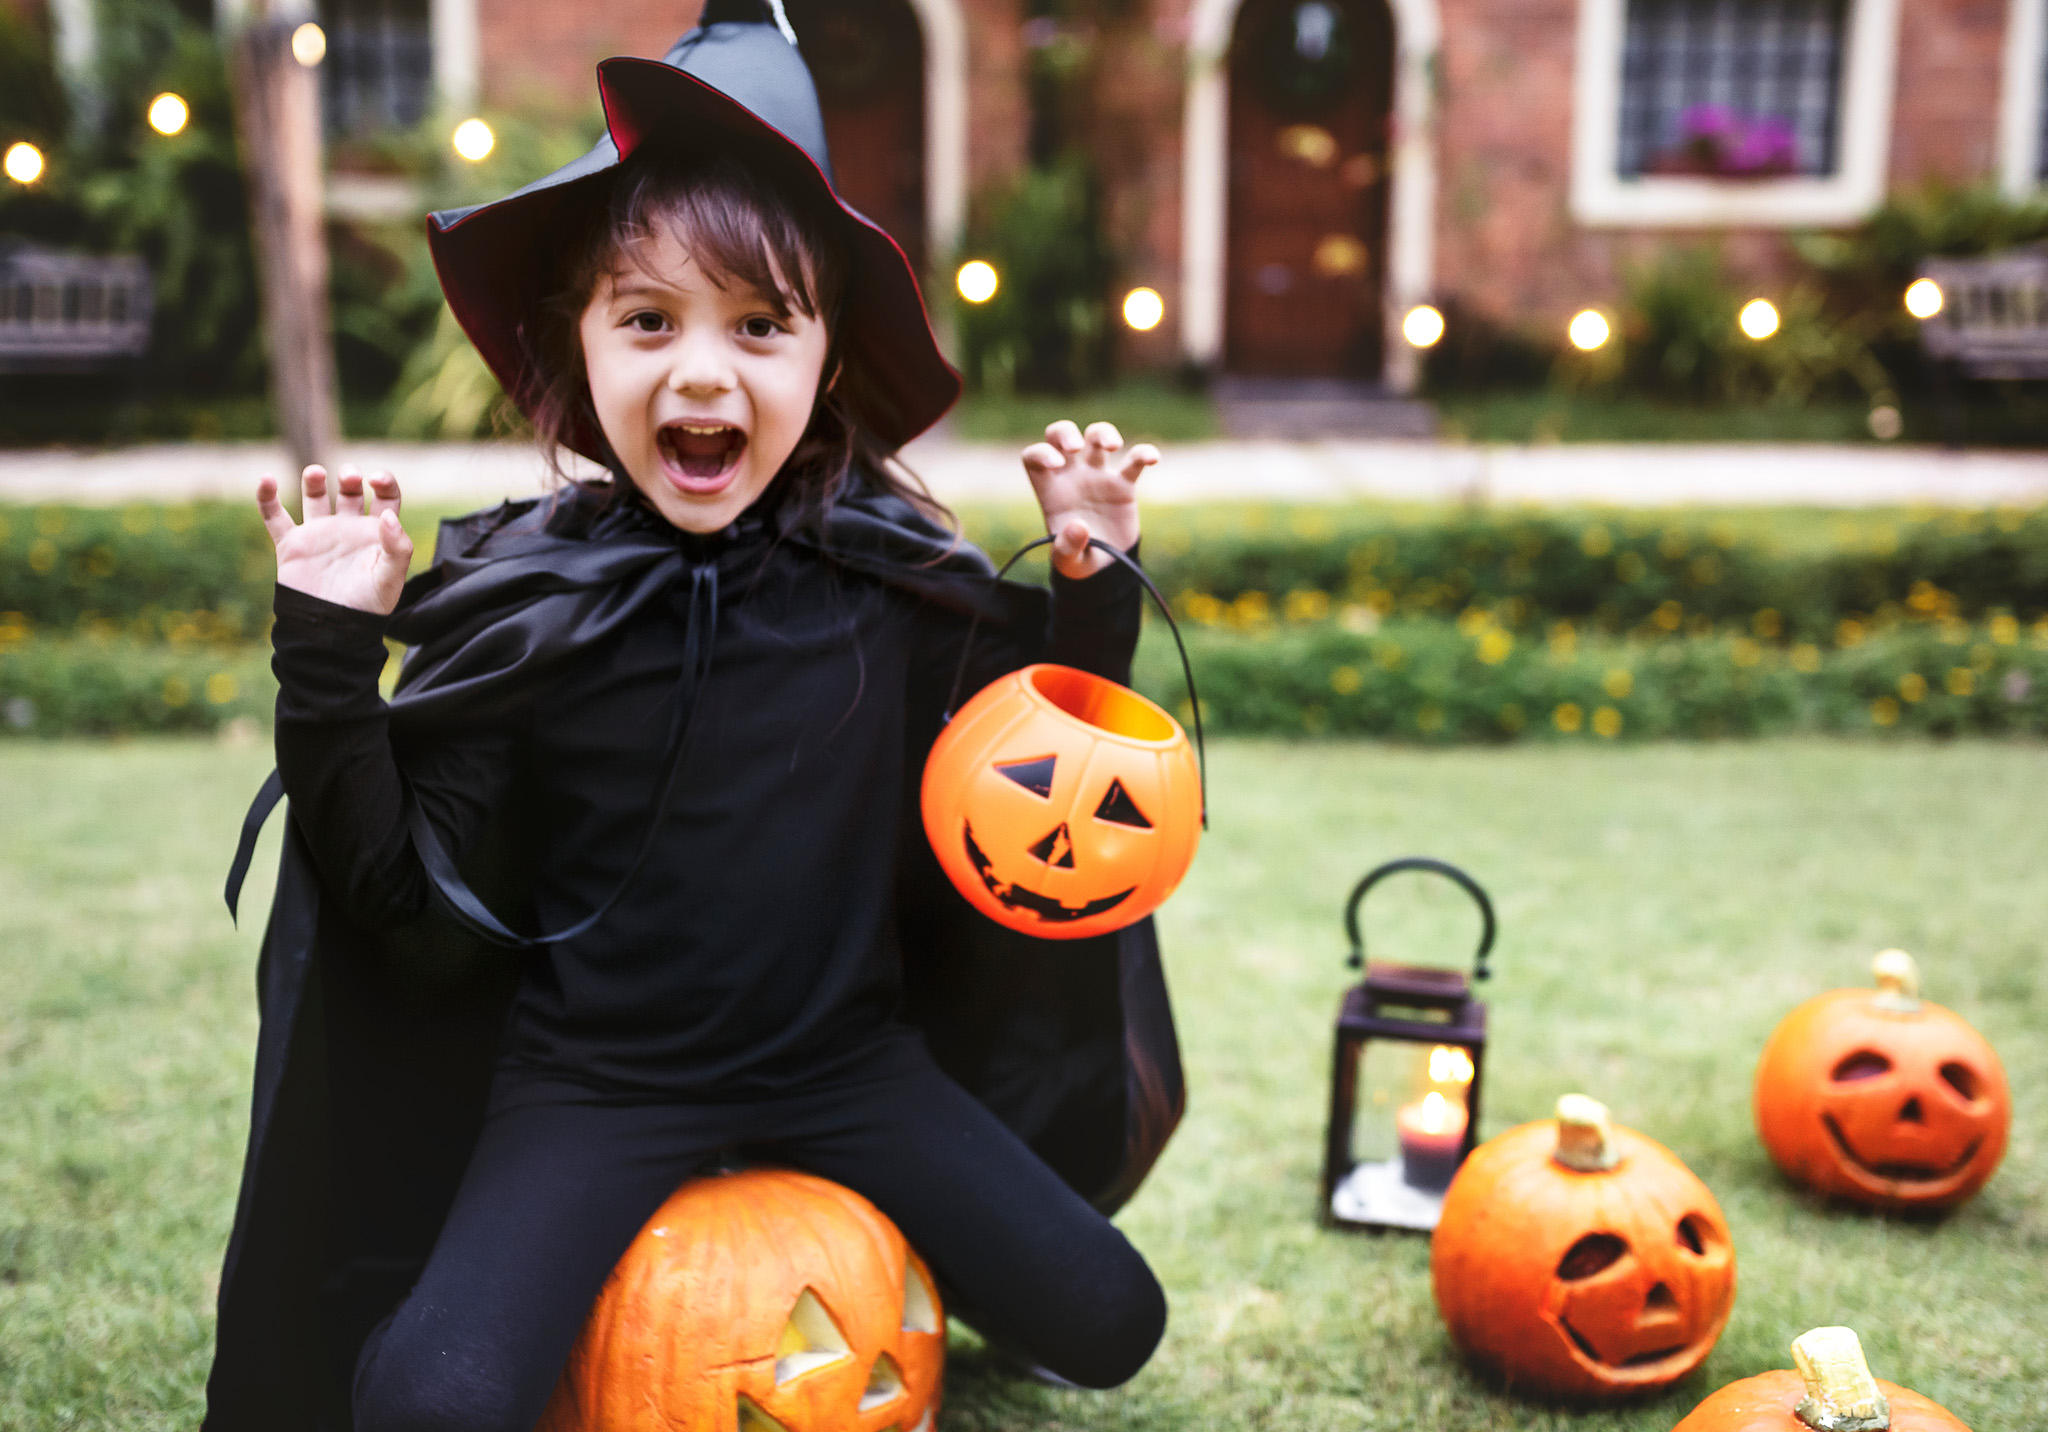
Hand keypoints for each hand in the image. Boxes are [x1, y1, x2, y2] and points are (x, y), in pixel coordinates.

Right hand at [257, 464, 413, 615]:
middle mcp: (348, 530)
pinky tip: (266, 480)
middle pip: (350, 492)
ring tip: (316, 473)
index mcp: (376, 535)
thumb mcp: (389, 579)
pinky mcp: (292, 545)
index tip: (377, 479)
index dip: (385, 482)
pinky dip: (267, 497)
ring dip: (314, 480)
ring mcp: (319, 535)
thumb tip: (389, 516)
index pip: (386, 498)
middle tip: (350, 477)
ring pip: (315, 497)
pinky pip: (275, 517)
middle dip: (350, 478)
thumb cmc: (365, 608)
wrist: (329, 631)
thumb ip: (397, 548)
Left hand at [1020, 420, 1156, 578]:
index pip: (1034, 457)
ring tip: (1112, 445)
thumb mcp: (1068, 562)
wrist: (1106, 569)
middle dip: (1065, 432)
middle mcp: (1071, 476)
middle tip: (1076, 447)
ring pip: (1095, 437)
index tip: (1055, 463)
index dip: (1041, 453)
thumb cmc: (1079, 561)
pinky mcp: (1123, 484)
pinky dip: (1144, 454)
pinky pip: (1134, 461)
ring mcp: (1097, 476)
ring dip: (1102, 433)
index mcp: (1050, 490)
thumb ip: (1067, 547)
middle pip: (1060, 435)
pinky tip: (1152, 458)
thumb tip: (1079, 527)